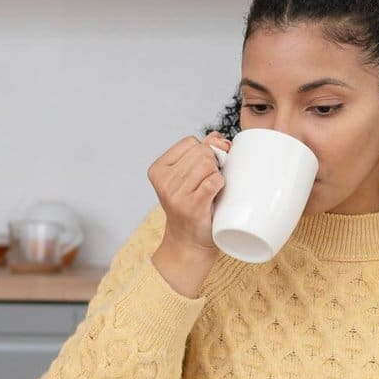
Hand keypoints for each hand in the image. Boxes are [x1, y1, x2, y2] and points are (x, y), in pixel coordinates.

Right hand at [148, 133, 230, 295]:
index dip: (204, 150)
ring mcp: (177, 194)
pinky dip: (220, 184)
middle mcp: (164, 181)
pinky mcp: (193, 205)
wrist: (188, 243)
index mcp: (158, 170)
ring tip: (211, 189)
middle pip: (201, 152)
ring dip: (217, 174)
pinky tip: (216, 193)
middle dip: (213, 162)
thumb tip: (217, 136)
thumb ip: (200, 153)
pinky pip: (214, 180)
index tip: (204, 167)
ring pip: (208, 164)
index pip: (190, 142)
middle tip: (210, 180)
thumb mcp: (187, 178)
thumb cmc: (190, 208)